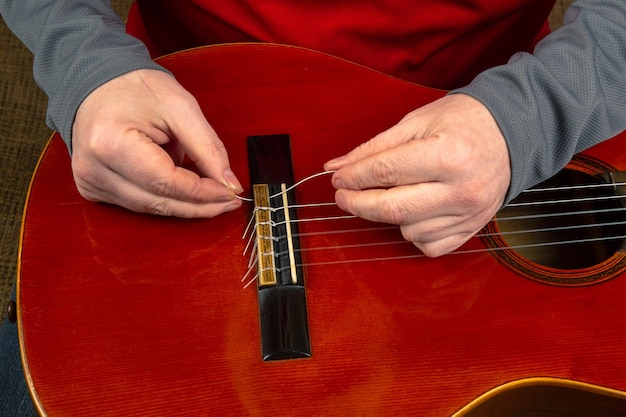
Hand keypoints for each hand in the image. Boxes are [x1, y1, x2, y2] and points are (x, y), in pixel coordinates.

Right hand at [71, 69, 242, 217]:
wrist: (96, 83)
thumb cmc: (135, 88)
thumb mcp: (180, 108)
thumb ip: (208, 148)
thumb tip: (230, 184)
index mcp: (111, 144)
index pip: (166, 183)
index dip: (203, 193)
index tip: (230, 192)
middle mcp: (94, 170)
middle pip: (159, 203)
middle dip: (199, 205)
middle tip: (229, 201)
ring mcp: (91, 182)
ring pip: (151, 209)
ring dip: (185, 204)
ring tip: (213, 192)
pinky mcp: (94, 188)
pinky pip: (139, 204)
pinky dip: (166, 198)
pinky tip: (184, 187)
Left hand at [324, 94, 509, 256]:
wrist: (512, 133)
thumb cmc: (465, 122)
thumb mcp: (417, 121)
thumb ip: (375, 147)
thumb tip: (337, 167)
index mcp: (448, 155)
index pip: (384, 172)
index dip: (353, 176)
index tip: (338, 176)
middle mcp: (461, 189)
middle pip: (391, 208)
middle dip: (357, 203)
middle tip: (344, 194)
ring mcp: (468, 214)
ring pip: (406, 230)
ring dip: (388, 215)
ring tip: (393, 193)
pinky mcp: (472, 229)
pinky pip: (428, 246)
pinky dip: (413, 232)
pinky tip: (415, 211)